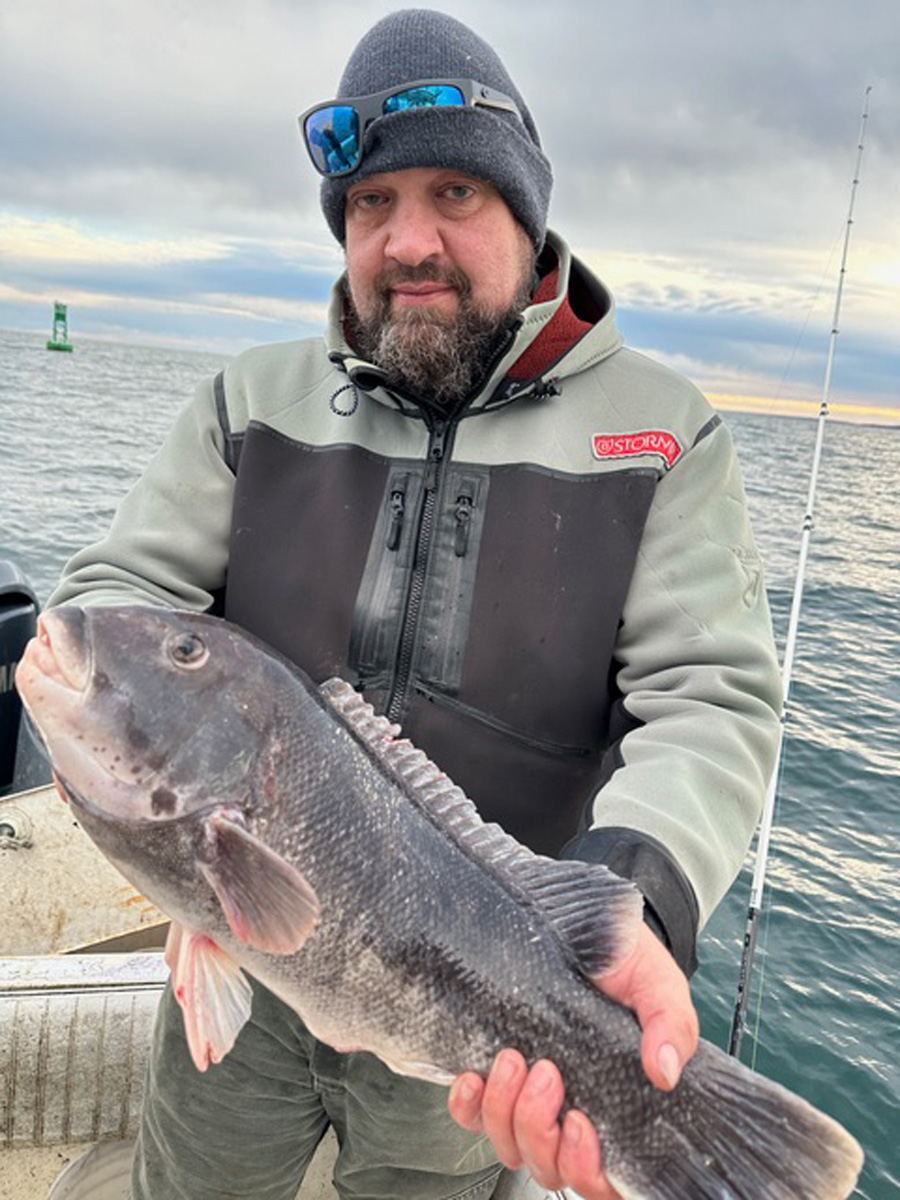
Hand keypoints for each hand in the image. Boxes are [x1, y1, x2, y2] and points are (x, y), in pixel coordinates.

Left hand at [448, 923, 698, 1198]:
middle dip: (540, 1130)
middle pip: (551, 1167)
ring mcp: (528, 1096)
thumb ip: (670, 1022)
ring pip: (510, 1146)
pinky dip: (469, 1104)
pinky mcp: (491, 1074)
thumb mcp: (655, 981)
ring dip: (506, 1112)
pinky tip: (474, 1074)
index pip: (607, 1178)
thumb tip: (667, 1070)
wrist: (577, 917)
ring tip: (514, 1058)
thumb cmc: (620, 954)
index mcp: (619, 1104)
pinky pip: (470, 1116)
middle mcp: (572, 1108)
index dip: (591, 1172)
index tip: (582, 1125)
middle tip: (545, 1072)